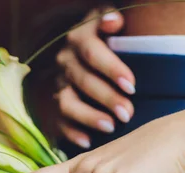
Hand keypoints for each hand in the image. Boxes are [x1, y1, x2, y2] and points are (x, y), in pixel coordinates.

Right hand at [55, 8, 135, 148]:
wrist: (82, 55)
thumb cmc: (106, 40)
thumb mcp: (106, 23)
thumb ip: (110, 18)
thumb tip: (114, 21)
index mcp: (79, 38)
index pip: (92, 52)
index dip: (111, 68)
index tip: (131, 85)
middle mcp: (64, 61)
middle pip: (83, 81)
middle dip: (107, 98)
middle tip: (128, 113)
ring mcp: (57, 85)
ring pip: (67, 103)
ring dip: (89, 116)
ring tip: (110, 127)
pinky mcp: (53, 107)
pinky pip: (57, 122)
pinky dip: (71, 133)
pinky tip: (88, 141)